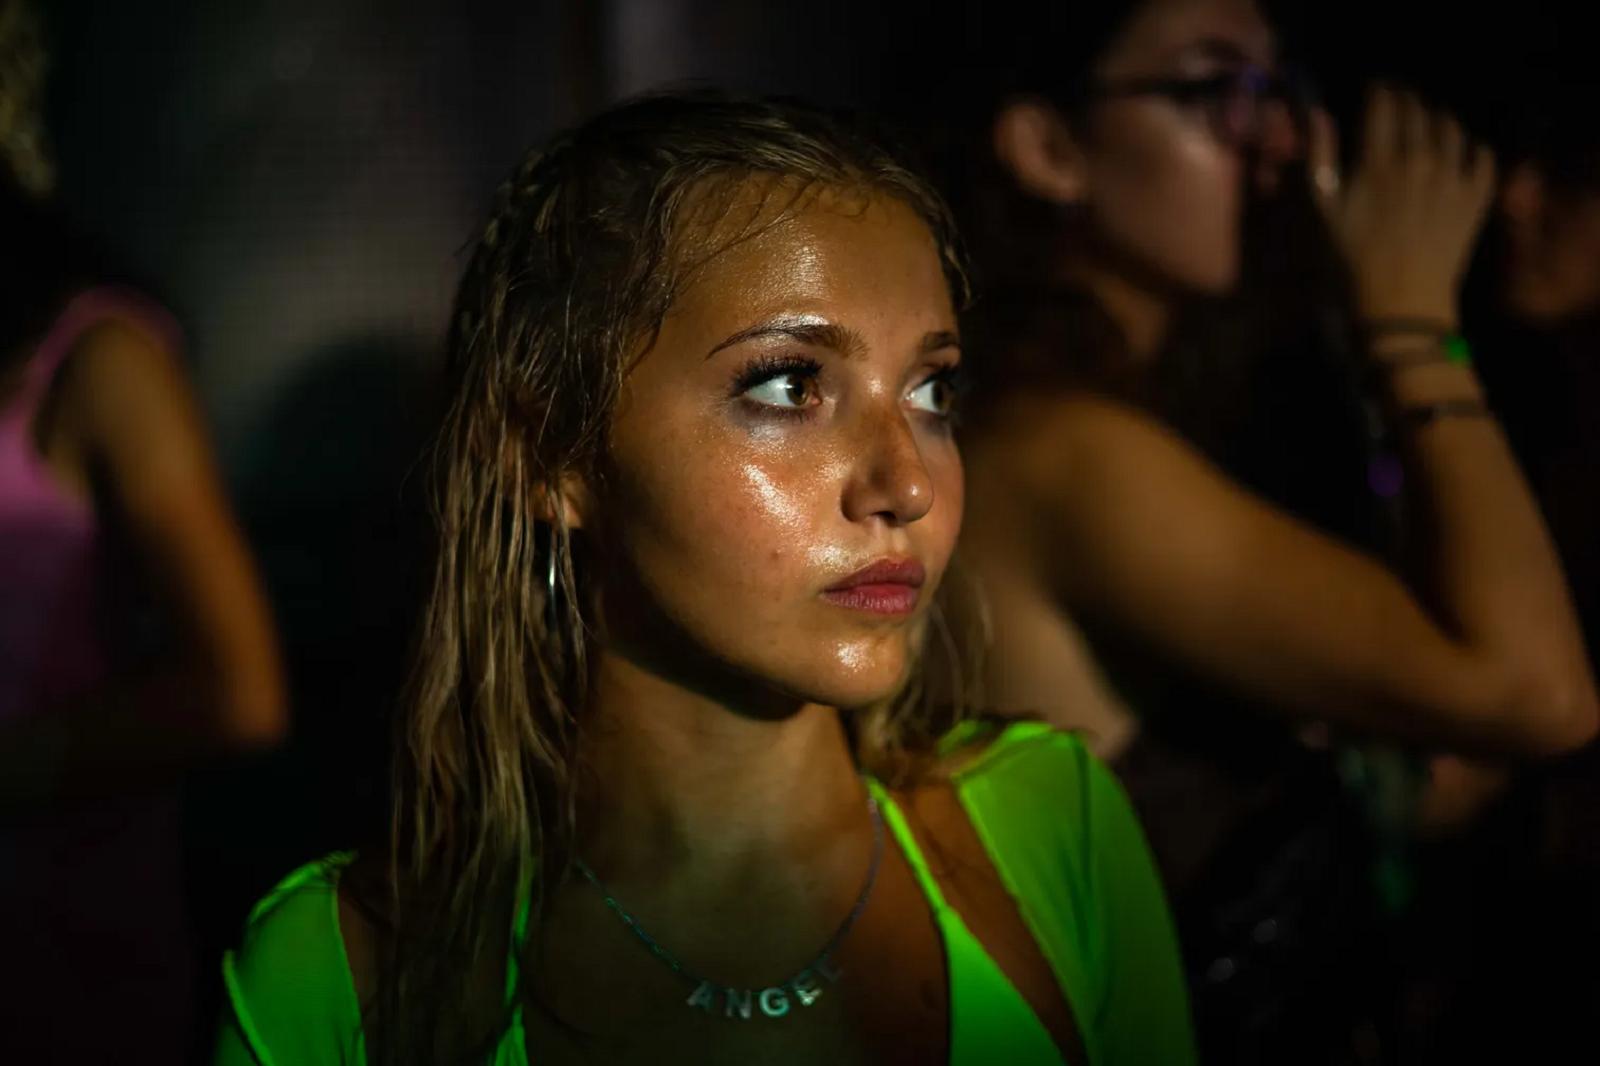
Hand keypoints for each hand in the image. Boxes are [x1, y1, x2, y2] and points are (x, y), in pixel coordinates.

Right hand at [1309, 87, 1495, 328]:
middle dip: (1408, 102)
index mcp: (1380, 162)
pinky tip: (1460, 155)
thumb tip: (1320, 114)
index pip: (1386, 104)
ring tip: (1429, 128)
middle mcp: (1422, 159)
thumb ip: (1321, 158)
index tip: (1377, 90)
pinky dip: (1472, 147)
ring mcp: (1454, 176)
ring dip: (1438, 120)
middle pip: (1419, 110)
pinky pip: (1483, 154)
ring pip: (1452, 126)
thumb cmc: (1353, 259)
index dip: (1381, 90)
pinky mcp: (1477, 195)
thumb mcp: (1324, 211)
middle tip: (1400, 106)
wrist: (1403, 301)